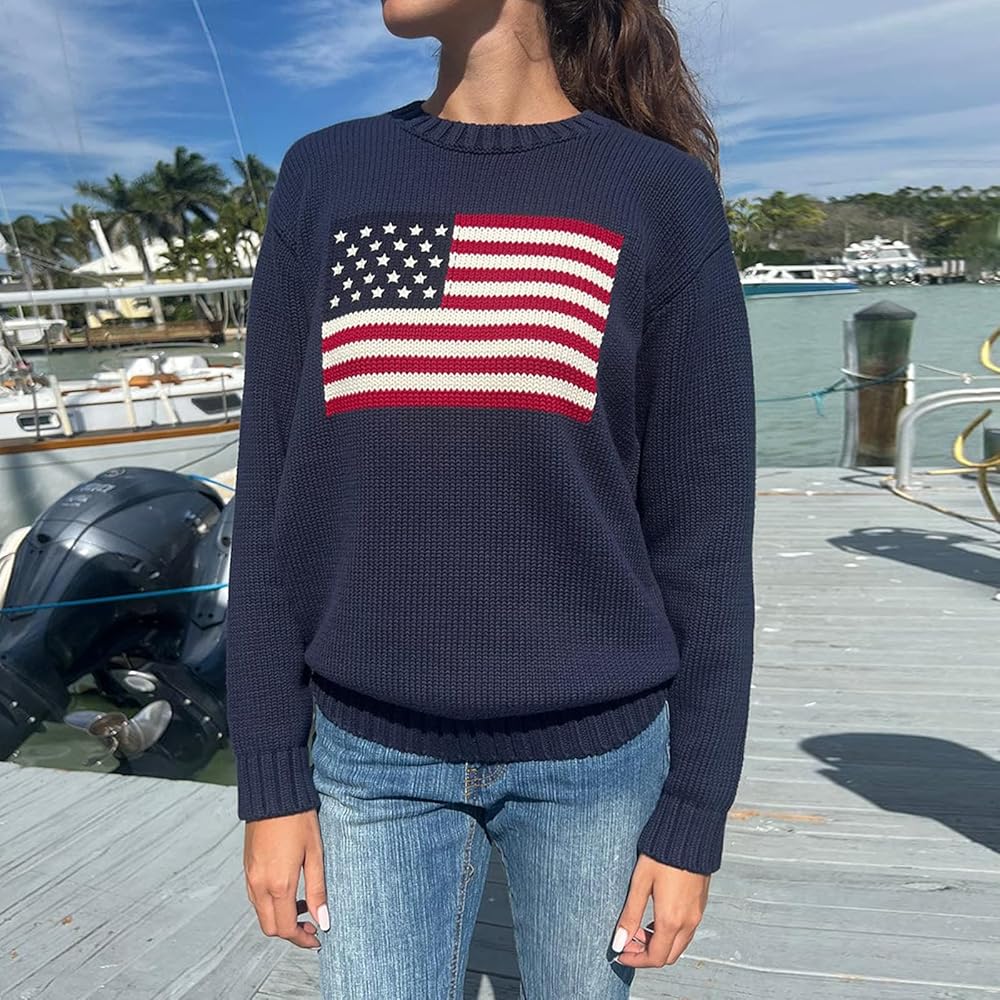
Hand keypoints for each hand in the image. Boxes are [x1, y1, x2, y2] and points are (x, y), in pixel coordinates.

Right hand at [243, 809, 329, 948]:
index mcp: (278, 884)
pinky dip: (271, 904)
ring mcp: (250, 876)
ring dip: (280, 918)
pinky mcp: (247, 867)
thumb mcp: (315, 854)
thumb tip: (323, 920)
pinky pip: (256, 897)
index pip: (286, 928)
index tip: (317, 937)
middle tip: (311, 925)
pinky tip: (287, 890)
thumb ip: (318, 890)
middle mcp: (259, 884)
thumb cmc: (298, 820)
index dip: (302, 939)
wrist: (274, 794)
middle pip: (270, 927)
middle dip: (290, 933)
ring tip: (303, 905)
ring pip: (262, 913)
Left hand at [610, 853, 708, 967]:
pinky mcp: (700, 904)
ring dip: (659, 944)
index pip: (656, 958)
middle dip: (647, 954)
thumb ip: (630, 915)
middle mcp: (688, 922)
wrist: (690, 833)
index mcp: (671, 920)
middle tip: (629, 940)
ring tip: (639, 927)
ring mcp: (697, 914)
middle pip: (669, 955)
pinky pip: (686, 931)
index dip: (636, 960)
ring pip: (679, 944)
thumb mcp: (640, 883)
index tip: (621, 953)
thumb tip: (619, 942)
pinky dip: (670, 933)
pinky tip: (656, 917)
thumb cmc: (663, 854)